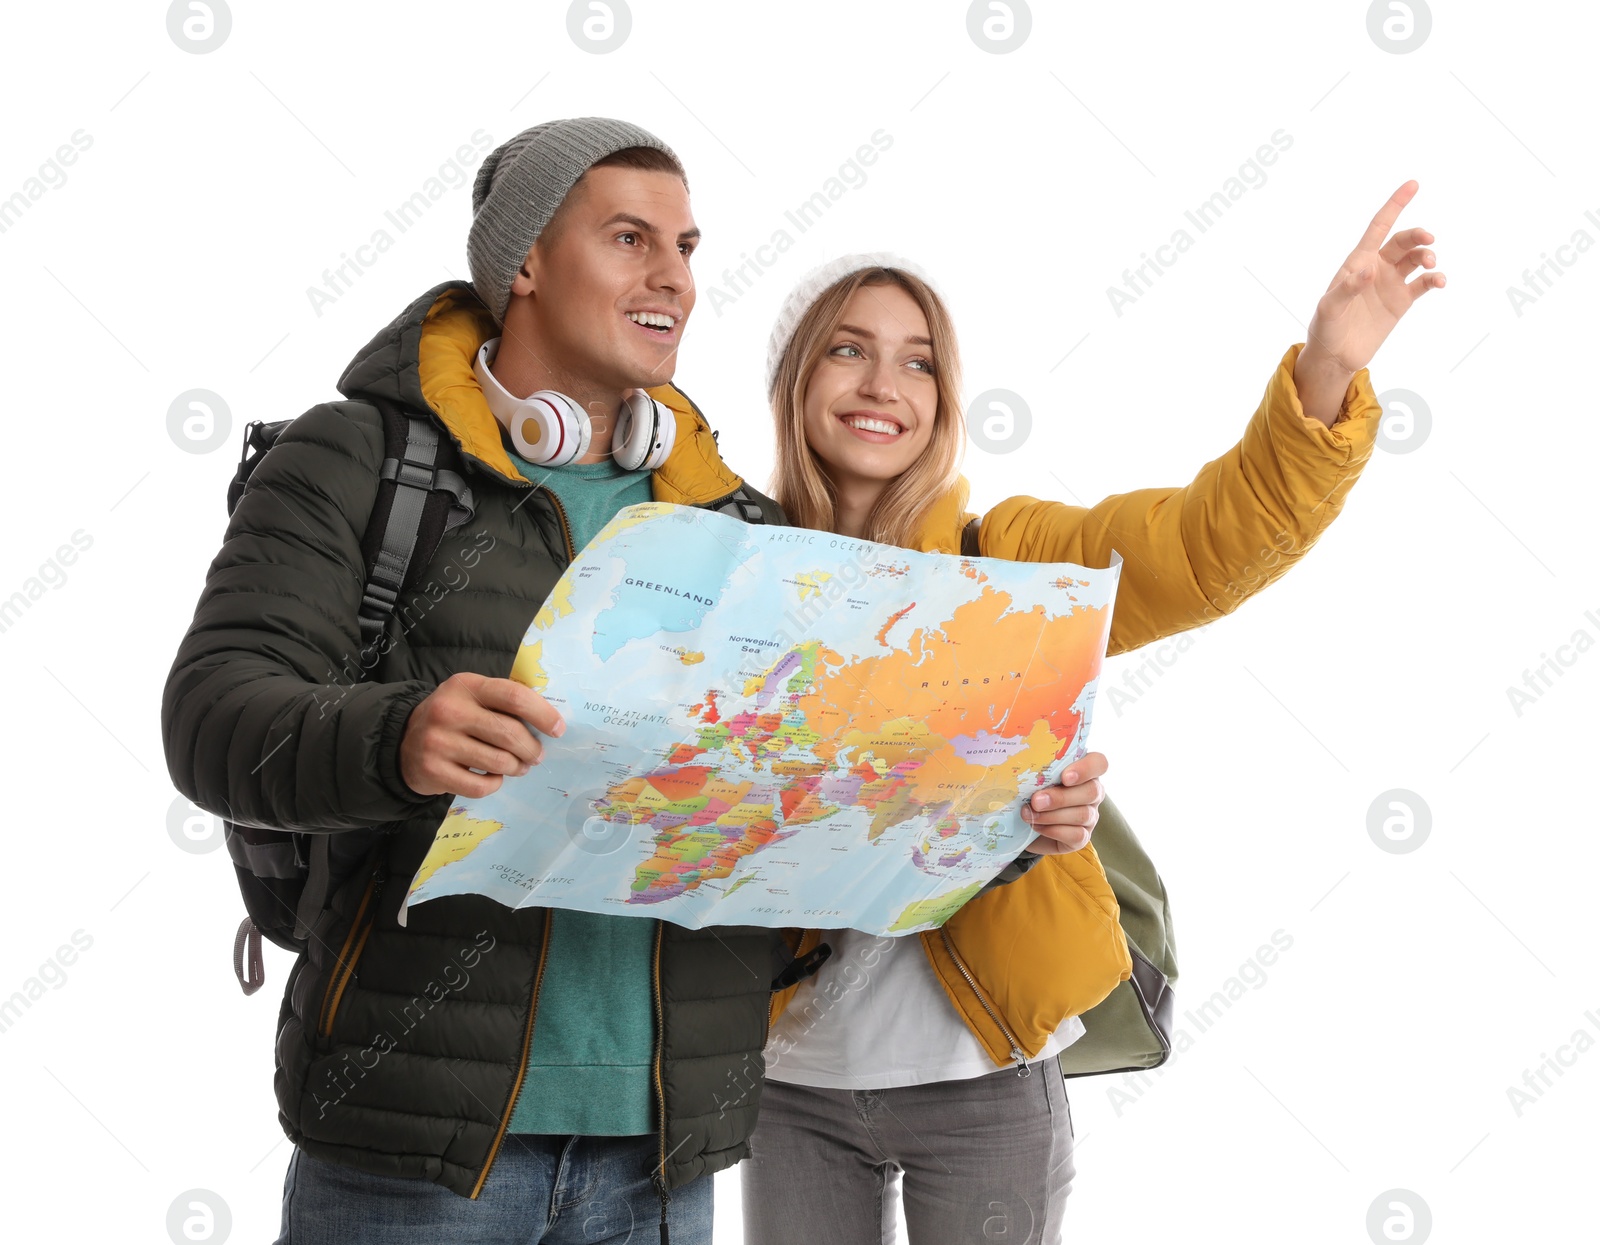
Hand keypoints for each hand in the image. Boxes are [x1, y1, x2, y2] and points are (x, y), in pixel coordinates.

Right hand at [399, 672, 565, 797]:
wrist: (403, 741)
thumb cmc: (453, 718)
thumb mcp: (472, 697)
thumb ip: (504, 702)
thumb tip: (549, 722)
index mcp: (466, 686)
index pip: (513, 696)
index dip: (542, 714)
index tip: (558, 729)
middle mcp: (449, 711)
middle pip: (509, 733)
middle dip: (531, 748)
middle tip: (537, 755)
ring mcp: (438, 742)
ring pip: (499, 762)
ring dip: (516, 767)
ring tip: (518, 766)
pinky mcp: (433, 771)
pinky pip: (481, 786)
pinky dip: (495, 784)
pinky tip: (493, 777)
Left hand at [1021, 751, 1106, 854]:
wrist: (1023, 826)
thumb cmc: (1030, 794)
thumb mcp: (1032, 779)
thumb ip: (1035, 773)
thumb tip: (1022, 770)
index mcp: (1083, 771)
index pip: (1099, 762)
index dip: (1086, 768)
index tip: (1065, 777)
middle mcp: (1092, 792)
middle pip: (1092, 791)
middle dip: (1061, 797)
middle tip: (1036, 800)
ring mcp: (1090, 816)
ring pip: (1083, 814)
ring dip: (1052, 815)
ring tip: (1030, 814)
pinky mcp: (1083, 837)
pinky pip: (1077, 835)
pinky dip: (1054, 830)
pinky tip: (1037, 826)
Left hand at [1294, 180, 1445, 426]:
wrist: (1335, 357)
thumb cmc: (1326, 329)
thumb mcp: (1330, 309)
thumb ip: (1347, 289)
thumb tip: (1369, 271)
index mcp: (1357, 262)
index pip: (1379, 227)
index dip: (1395, 205)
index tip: (1413, 184)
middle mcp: (1377, 267)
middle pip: (1402, 241)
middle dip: (1418, 236)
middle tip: (1429, 241)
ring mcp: (1391, 283)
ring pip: (1415, 259)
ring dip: (1427, 256)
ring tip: (1431, 264)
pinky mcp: (1402, 302)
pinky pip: (1423, 283)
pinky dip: (1434, 279)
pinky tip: (1438, 281)